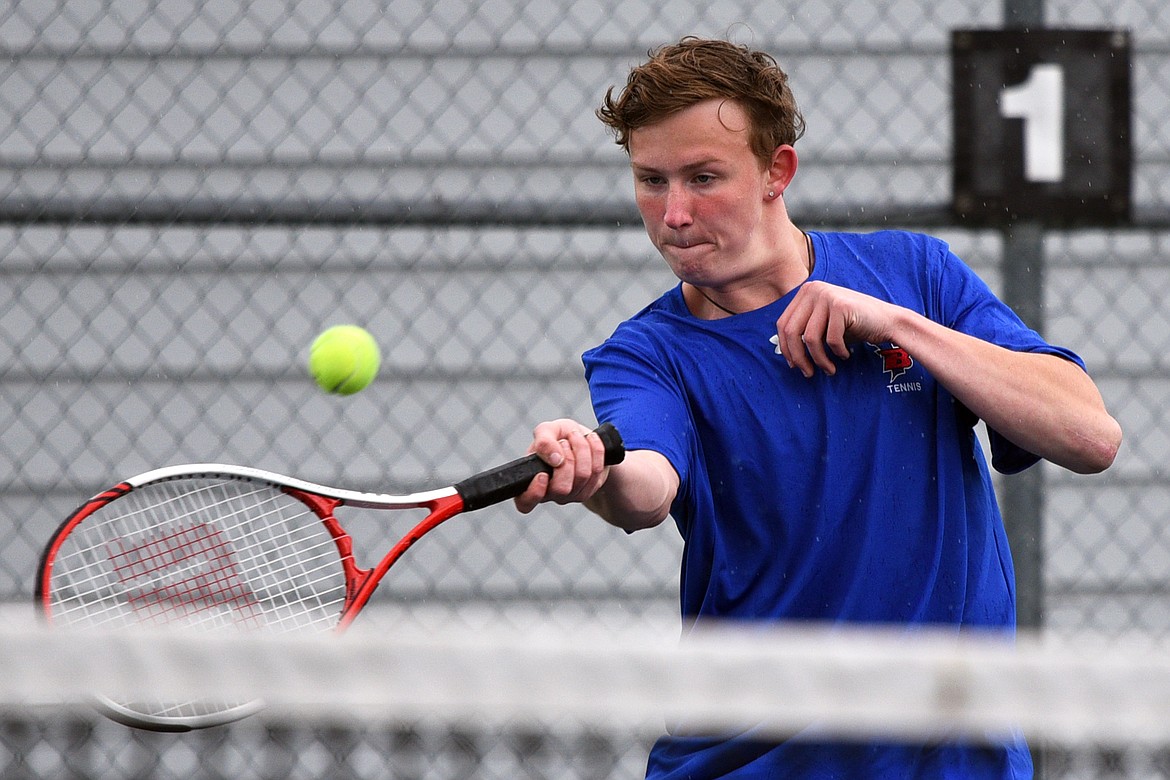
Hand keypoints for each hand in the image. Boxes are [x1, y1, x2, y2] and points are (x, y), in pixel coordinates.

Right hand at [513, 418, 611, 513]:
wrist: (582, 437)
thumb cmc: (559, 436)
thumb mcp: (547, 430)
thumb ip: (544, 441)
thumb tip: (554, 458)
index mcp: (530, 479)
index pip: (525, 502)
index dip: (534, 492)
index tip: (543, 474)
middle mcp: (550, 492)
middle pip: (561, 488)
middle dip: (568, 458)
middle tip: (564, 442)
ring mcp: (570, 495)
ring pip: (582, 476)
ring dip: (582, 448)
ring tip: (576, 437)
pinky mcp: (589, 489)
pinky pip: (597, 471)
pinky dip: (596, 449)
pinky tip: (590, 440)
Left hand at [774, 281, 899, 376]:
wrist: (888, 321)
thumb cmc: (854, 327)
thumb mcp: (823, 324)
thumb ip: (804, 329)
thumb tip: (782, 350)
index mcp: (806, 292)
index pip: (783, 324)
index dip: (786, 348)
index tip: (794, 365)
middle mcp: (814, 289)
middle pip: (791, 331)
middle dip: (798, 357)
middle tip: (808, 373)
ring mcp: (827, 295)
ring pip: (809, 338)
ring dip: (819, 359)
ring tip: (829, 369)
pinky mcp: (841, 305)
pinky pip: (831, 339)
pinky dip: (837, 353)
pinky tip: (845, 355)